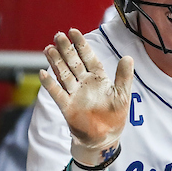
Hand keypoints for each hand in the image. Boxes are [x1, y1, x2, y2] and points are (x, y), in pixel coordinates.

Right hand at [40, 28, 133, 167]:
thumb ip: (124, 77)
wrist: (105, 138)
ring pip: (63, 74)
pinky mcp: (67, 107)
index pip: (88, 57)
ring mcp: (74, 94)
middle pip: (73, 63)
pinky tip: (43, 73)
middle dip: (66, 49)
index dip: (81, 45)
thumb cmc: (114, 116)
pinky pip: (57, 93)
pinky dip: (50, 84)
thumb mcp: (122, 95)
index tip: (73, 31)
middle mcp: (84, 83)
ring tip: (48, 49)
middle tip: (58, 35)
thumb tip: (128, 57)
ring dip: (56, 62)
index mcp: (98, 78)